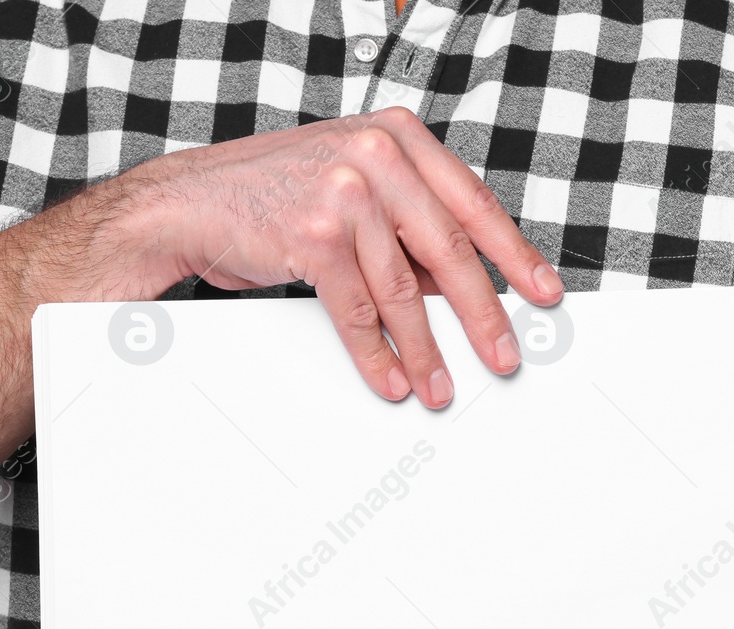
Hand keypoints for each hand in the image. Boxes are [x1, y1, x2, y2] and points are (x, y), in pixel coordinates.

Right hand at [132, 107, 563, 407]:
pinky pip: (358, 310)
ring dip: (426, 350)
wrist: (190, 203)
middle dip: (483, 314)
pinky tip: (392, 379)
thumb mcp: (352, 189)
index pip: (473, 204)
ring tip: (439, 386)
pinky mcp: (315, 233)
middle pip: (449, 250)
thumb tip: (461, 289)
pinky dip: (378, 354)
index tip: (543, 293)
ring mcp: (346, 192)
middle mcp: (377, 156)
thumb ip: (406, 226)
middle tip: (505, 355)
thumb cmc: (270, 195)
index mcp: (398, 137)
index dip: (513, 256)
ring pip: (404, 290)